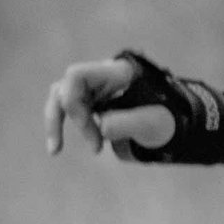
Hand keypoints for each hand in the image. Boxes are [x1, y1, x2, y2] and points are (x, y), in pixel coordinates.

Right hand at [43, 54, 173, 159]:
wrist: (169, 122)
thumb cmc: (164, 119)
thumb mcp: (154, 124)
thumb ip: (130, 123)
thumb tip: (102, 126)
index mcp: (116, 72)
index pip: (76, 76)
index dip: (74, 103)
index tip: (97, 132)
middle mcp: (100, 75)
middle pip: (66, 88)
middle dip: (70, 119)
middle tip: (94, 149)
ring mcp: (93, 87)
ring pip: (61, 97)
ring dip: (56, 122)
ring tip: (55, 150)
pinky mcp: (90, 99)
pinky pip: (68, 108)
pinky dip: (61, 125)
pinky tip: (57, 146)